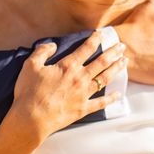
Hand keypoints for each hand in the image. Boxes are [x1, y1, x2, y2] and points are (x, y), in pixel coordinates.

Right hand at [9, 32, 126, 146]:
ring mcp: (84, 94)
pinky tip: (119, 94)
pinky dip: (111, 98)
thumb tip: (53, 44)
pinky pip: (101, 102)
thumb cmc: (29, 92)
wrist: (31, 119)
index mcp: (68, 66)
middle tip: (122, 45)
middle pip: (102, 62)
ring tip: (125, 61)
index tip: (102, 34)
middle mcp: (80, 78)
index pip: (86, 48)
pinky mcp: (84, 108)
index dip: (95, 39)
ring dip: (116, 68)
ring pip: (105, 78)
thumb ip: (42, 51)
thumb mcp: (30, 65)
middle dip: (113, 52)